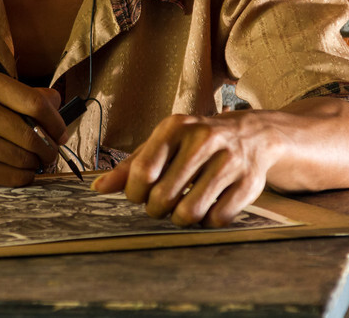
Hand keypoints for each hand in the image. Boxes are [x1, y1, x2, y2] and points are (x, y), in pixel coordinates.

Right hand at [0, 70, 66, 186]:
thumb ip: (20, 95)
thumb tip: (57, 102)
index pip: (36, 103)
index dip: (56, 122)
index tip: (60, 132)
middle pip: (32, 135)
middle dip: (48, 149)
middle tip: (49, 153)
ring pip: (24, 158)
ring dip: (34, 164)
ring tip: (29, 161)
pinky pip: (12, 176)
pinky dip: (23, 177)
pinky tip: (18, 171)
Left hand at [91, 112, 278, 226]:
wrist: (251, 134)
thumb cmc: (195, 141)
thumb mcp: (163, 143)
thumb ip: (131, 166)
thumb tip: (97, 187)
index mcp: (176, 127)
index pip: (143, 171)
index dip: (135, 193)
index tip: (138, 196)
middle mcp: (204, 140)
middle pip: (164, 196)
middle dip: (156, 209)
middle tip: (159, 206)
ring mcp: (229, 161)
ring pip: (191, 211)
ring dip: (179, 220)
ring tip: (180, 210)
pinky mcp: (249, 183)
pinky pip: (218, 219)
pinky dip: (207, 222)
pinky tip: (206, 208)